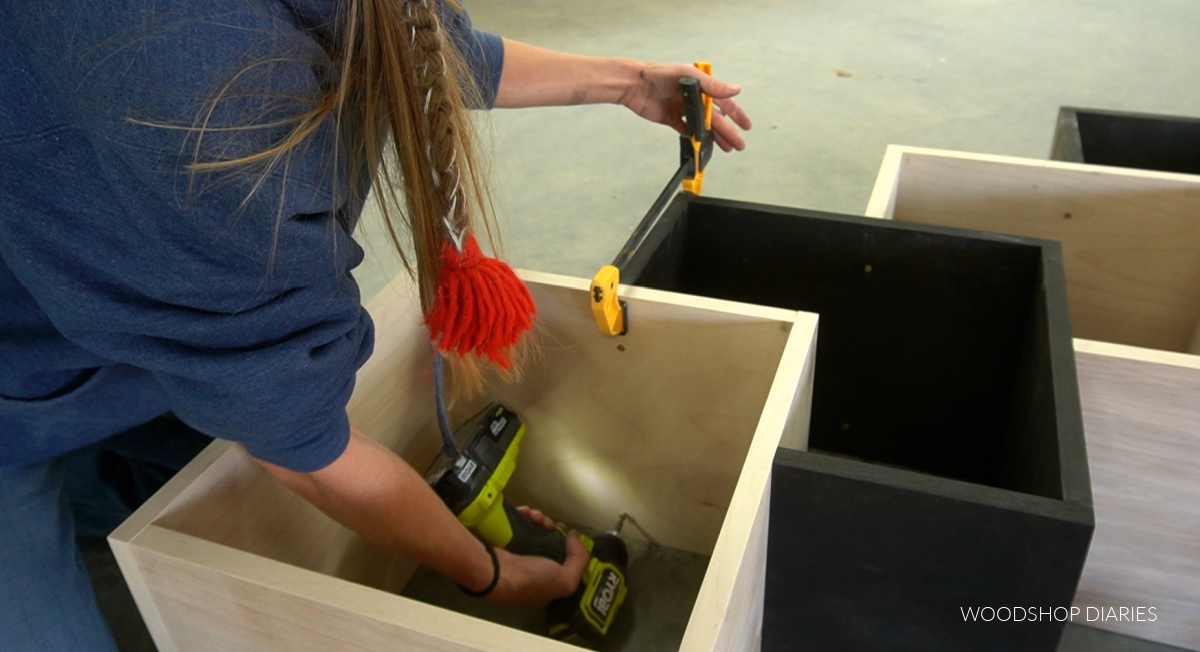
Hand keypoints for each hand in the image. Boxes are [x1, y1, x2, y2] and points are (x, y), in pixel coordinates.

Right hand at [487, 525, 589, 606]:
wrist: (496, 573)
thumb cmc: (533, 579)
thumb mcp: (565, 580)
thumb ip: (579, 560)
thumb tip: (575, 537)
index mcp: (547, 580)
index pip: (561, 558)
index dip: (566, 543)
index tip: (565, 530)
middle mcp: (532, 568)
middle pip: (547, 540)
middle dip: (550, 527)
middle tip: (548, 522)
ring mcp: (518, 554)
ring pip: (534, 530)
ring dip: (538, 518)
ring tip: (534, 515)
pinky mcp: (505, 541)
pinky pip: (519, 524)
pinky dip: (523, 516)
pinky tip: (524, 512)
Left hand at [618, 63, 752, 151]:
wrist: (634, 85)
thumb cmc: (659, 75)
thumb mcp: (688, 76)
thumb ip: (712, 85)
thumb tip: (736, 89)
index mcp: (701, 86)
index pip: (723, 102)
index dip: (736, 114)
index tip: (745, 126)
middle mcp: (694, 98)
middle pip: (715, 118)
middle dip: (728, 132)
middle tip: (738, 145)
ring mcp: (683, 109)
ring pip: (703, 126)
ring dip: (715, 137)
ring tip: (726, 149)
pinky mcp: (672, 119)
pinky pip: (687, 130)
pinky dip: (696, 139)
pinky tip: (703, 147)